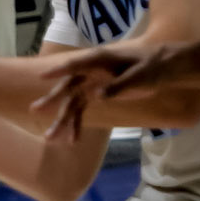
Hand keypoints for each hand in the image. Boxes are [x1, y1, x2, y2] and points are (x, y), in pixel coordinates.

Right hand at [31, 38, 179, 142]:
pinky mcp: (98, 93)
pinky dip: (77, 123)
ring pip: (73, 102)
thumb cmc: (153, 66)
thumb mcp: (140, 76)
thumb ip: (118, 86)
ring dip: (63, 119)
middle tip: (35, 110)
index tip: (43, 77)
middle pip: (69, 86)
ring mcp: (93, 82)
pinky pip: (83, 109)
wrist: (164, 67)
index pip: (77, 64)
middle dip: (53, 99)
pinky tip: (72, 140)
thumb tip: (96, 96)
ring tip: (50, 138)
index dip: (59, 70)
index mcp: (101, 60)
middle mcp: (92, 70)